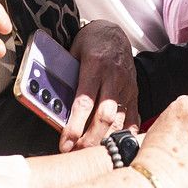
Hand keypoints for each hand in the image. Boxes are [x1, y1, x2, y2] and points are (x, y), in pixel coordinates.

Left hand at [64, 20, 137, 149]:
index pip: (84, 103)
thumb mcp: (72, 52)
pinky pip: (132, 118)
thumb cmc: (89, 43)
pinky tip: (113, 145)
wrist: (113, 33)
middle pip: (104, 117)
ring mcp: (126, 87)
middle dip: (90, 140)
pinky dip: (123, 135)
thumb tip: (53, 104)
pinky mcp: (134, 93)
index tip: (65, 144)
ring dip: (104, 141)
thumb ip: (66, 76)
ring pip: (118, 121)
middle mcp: (113, 78)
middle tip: (76, 154)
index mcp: (95, 66)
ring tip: (90, 154)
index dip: (74, 126)